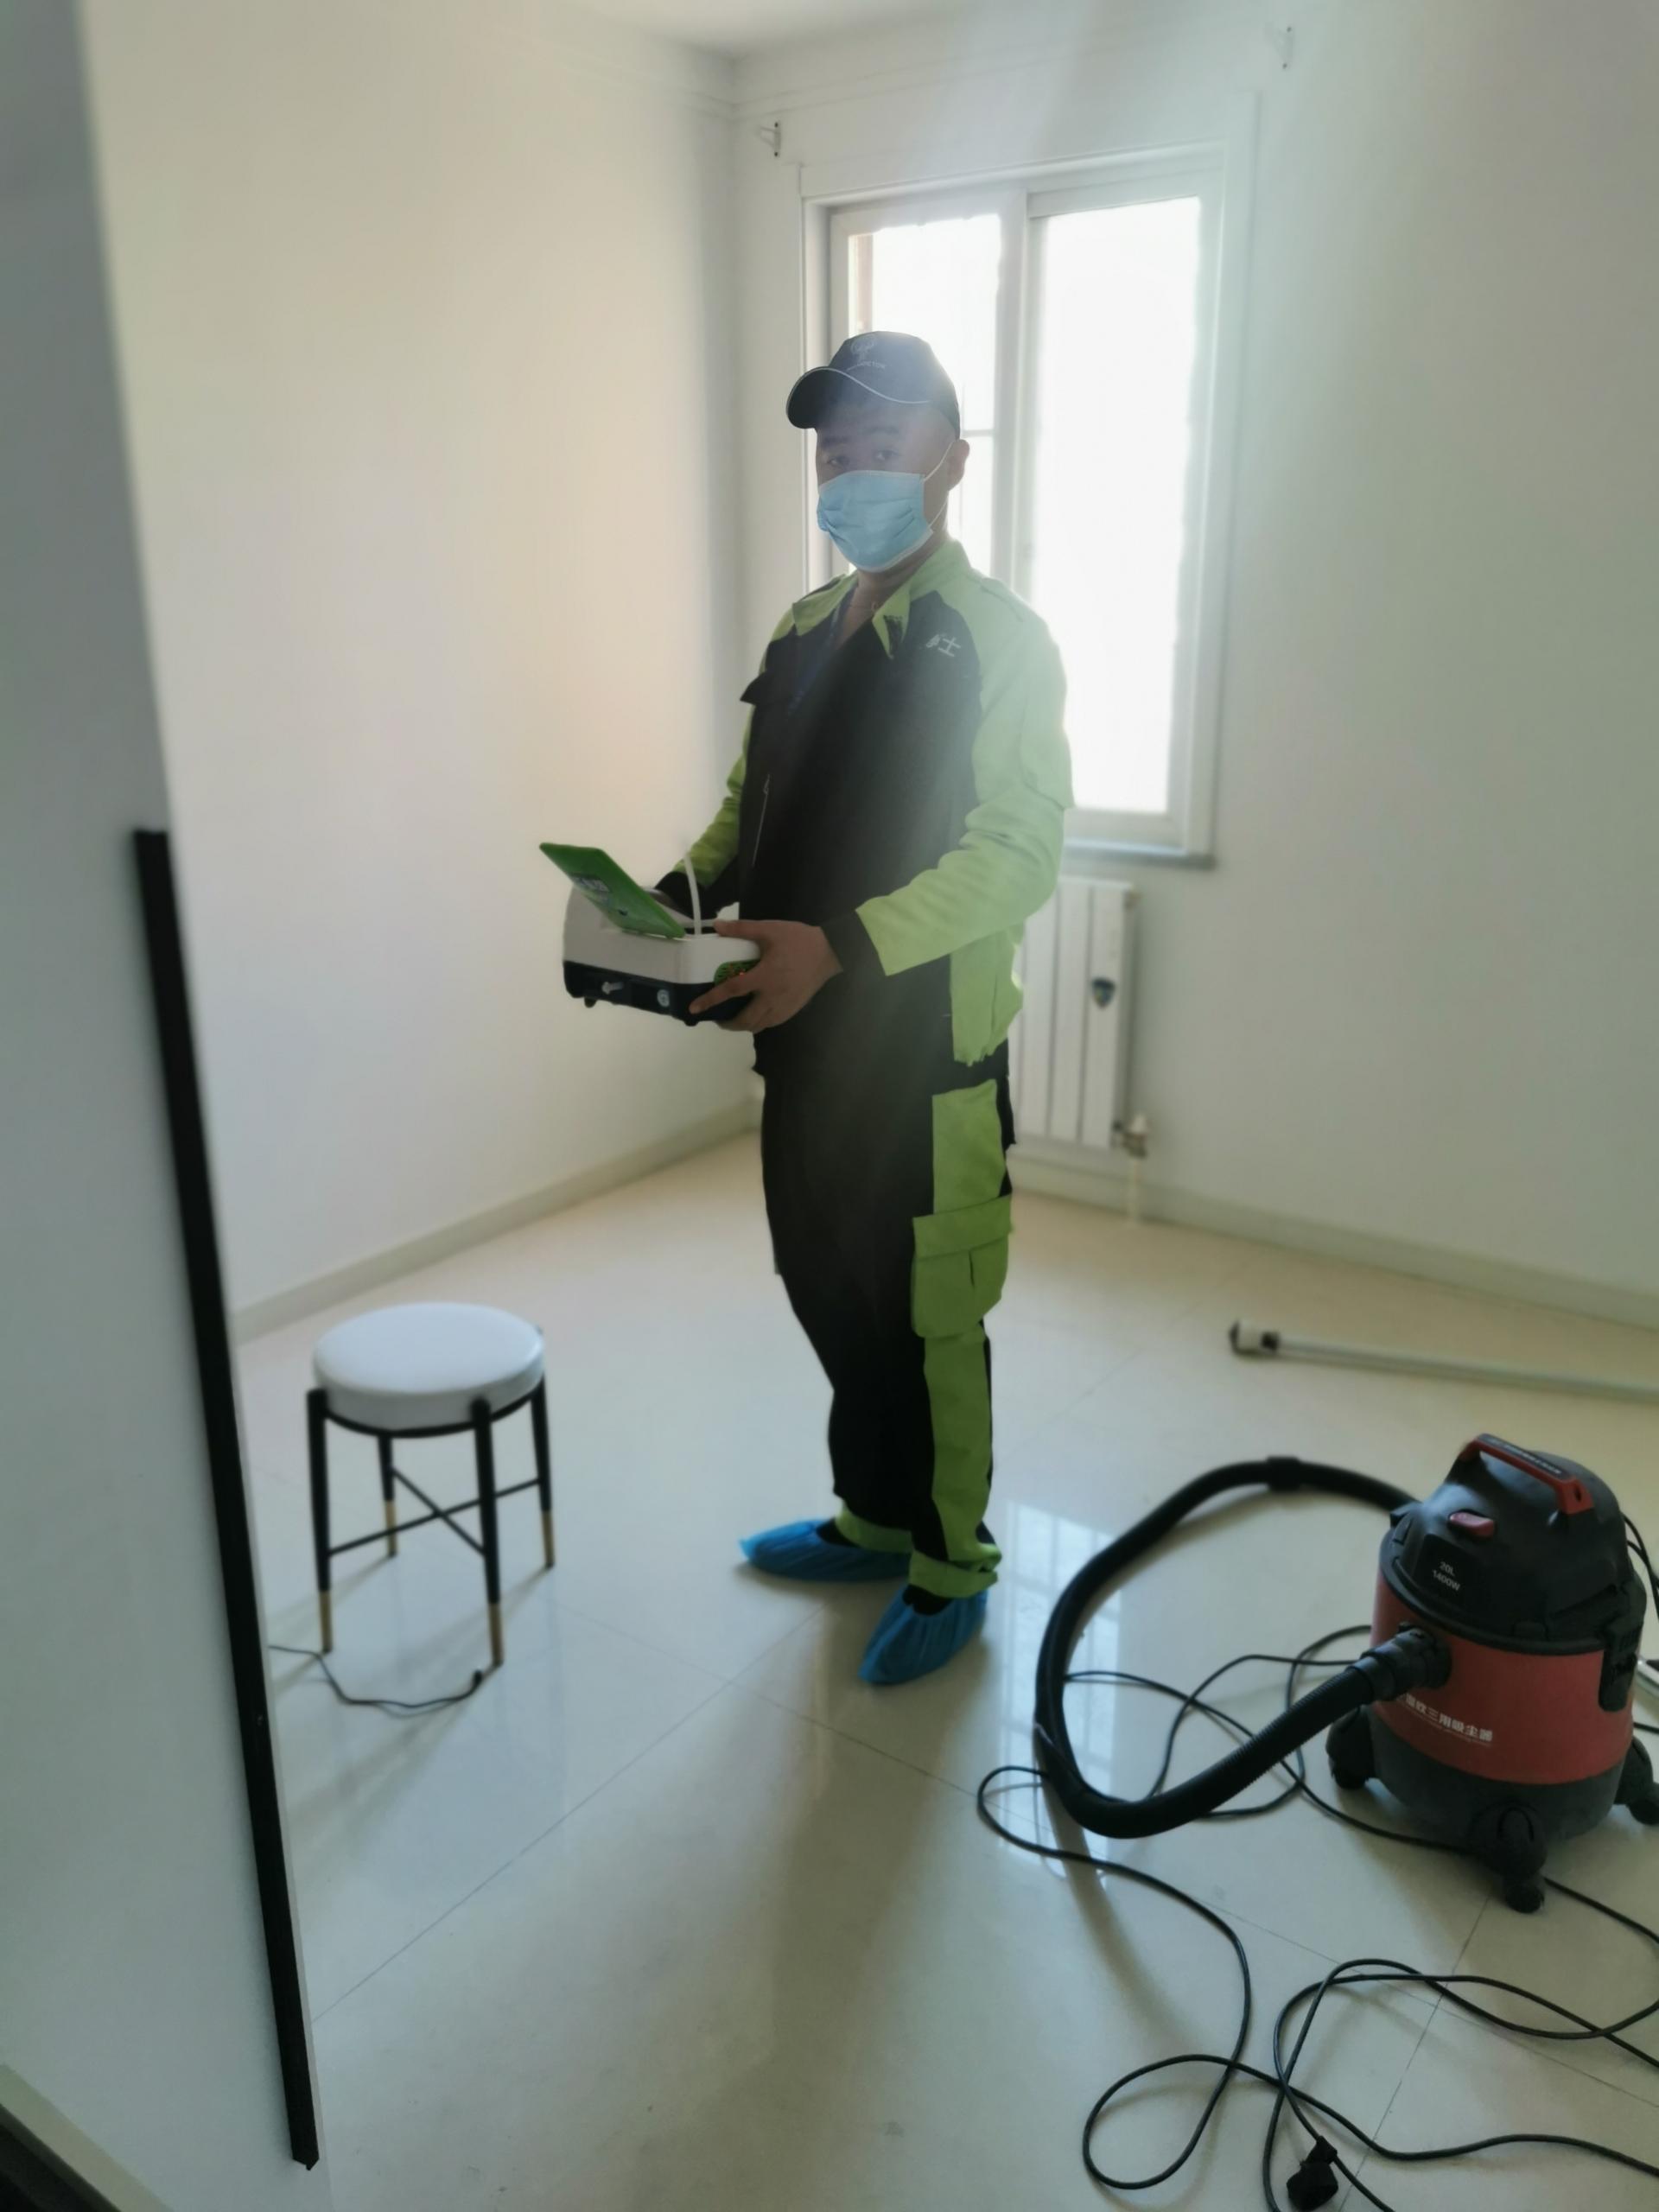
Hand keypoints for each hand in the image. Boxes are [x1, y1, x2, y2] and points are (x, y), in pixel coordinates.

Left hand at [690, 918, 841, 1031]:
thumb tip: (717, 926)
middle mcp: (773, 996)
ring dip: (743, 1026)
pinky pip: (772, 1023)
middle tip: (718, 1018)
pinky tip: (756, 1015)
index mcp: (764, 976)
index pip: (732, 991)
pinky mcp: (794, 1009)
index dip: (711, 1000)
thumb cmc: (798, 939)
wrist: (830, 951)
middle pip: (745, 1020)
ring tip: (735, 1019)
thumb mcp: (769, 929)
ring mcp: (785, 1006)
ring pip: (759, 1026)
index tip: (695, 1008)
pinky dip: (760, 1023)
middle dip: (728, 1024)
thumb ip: (741, 929)